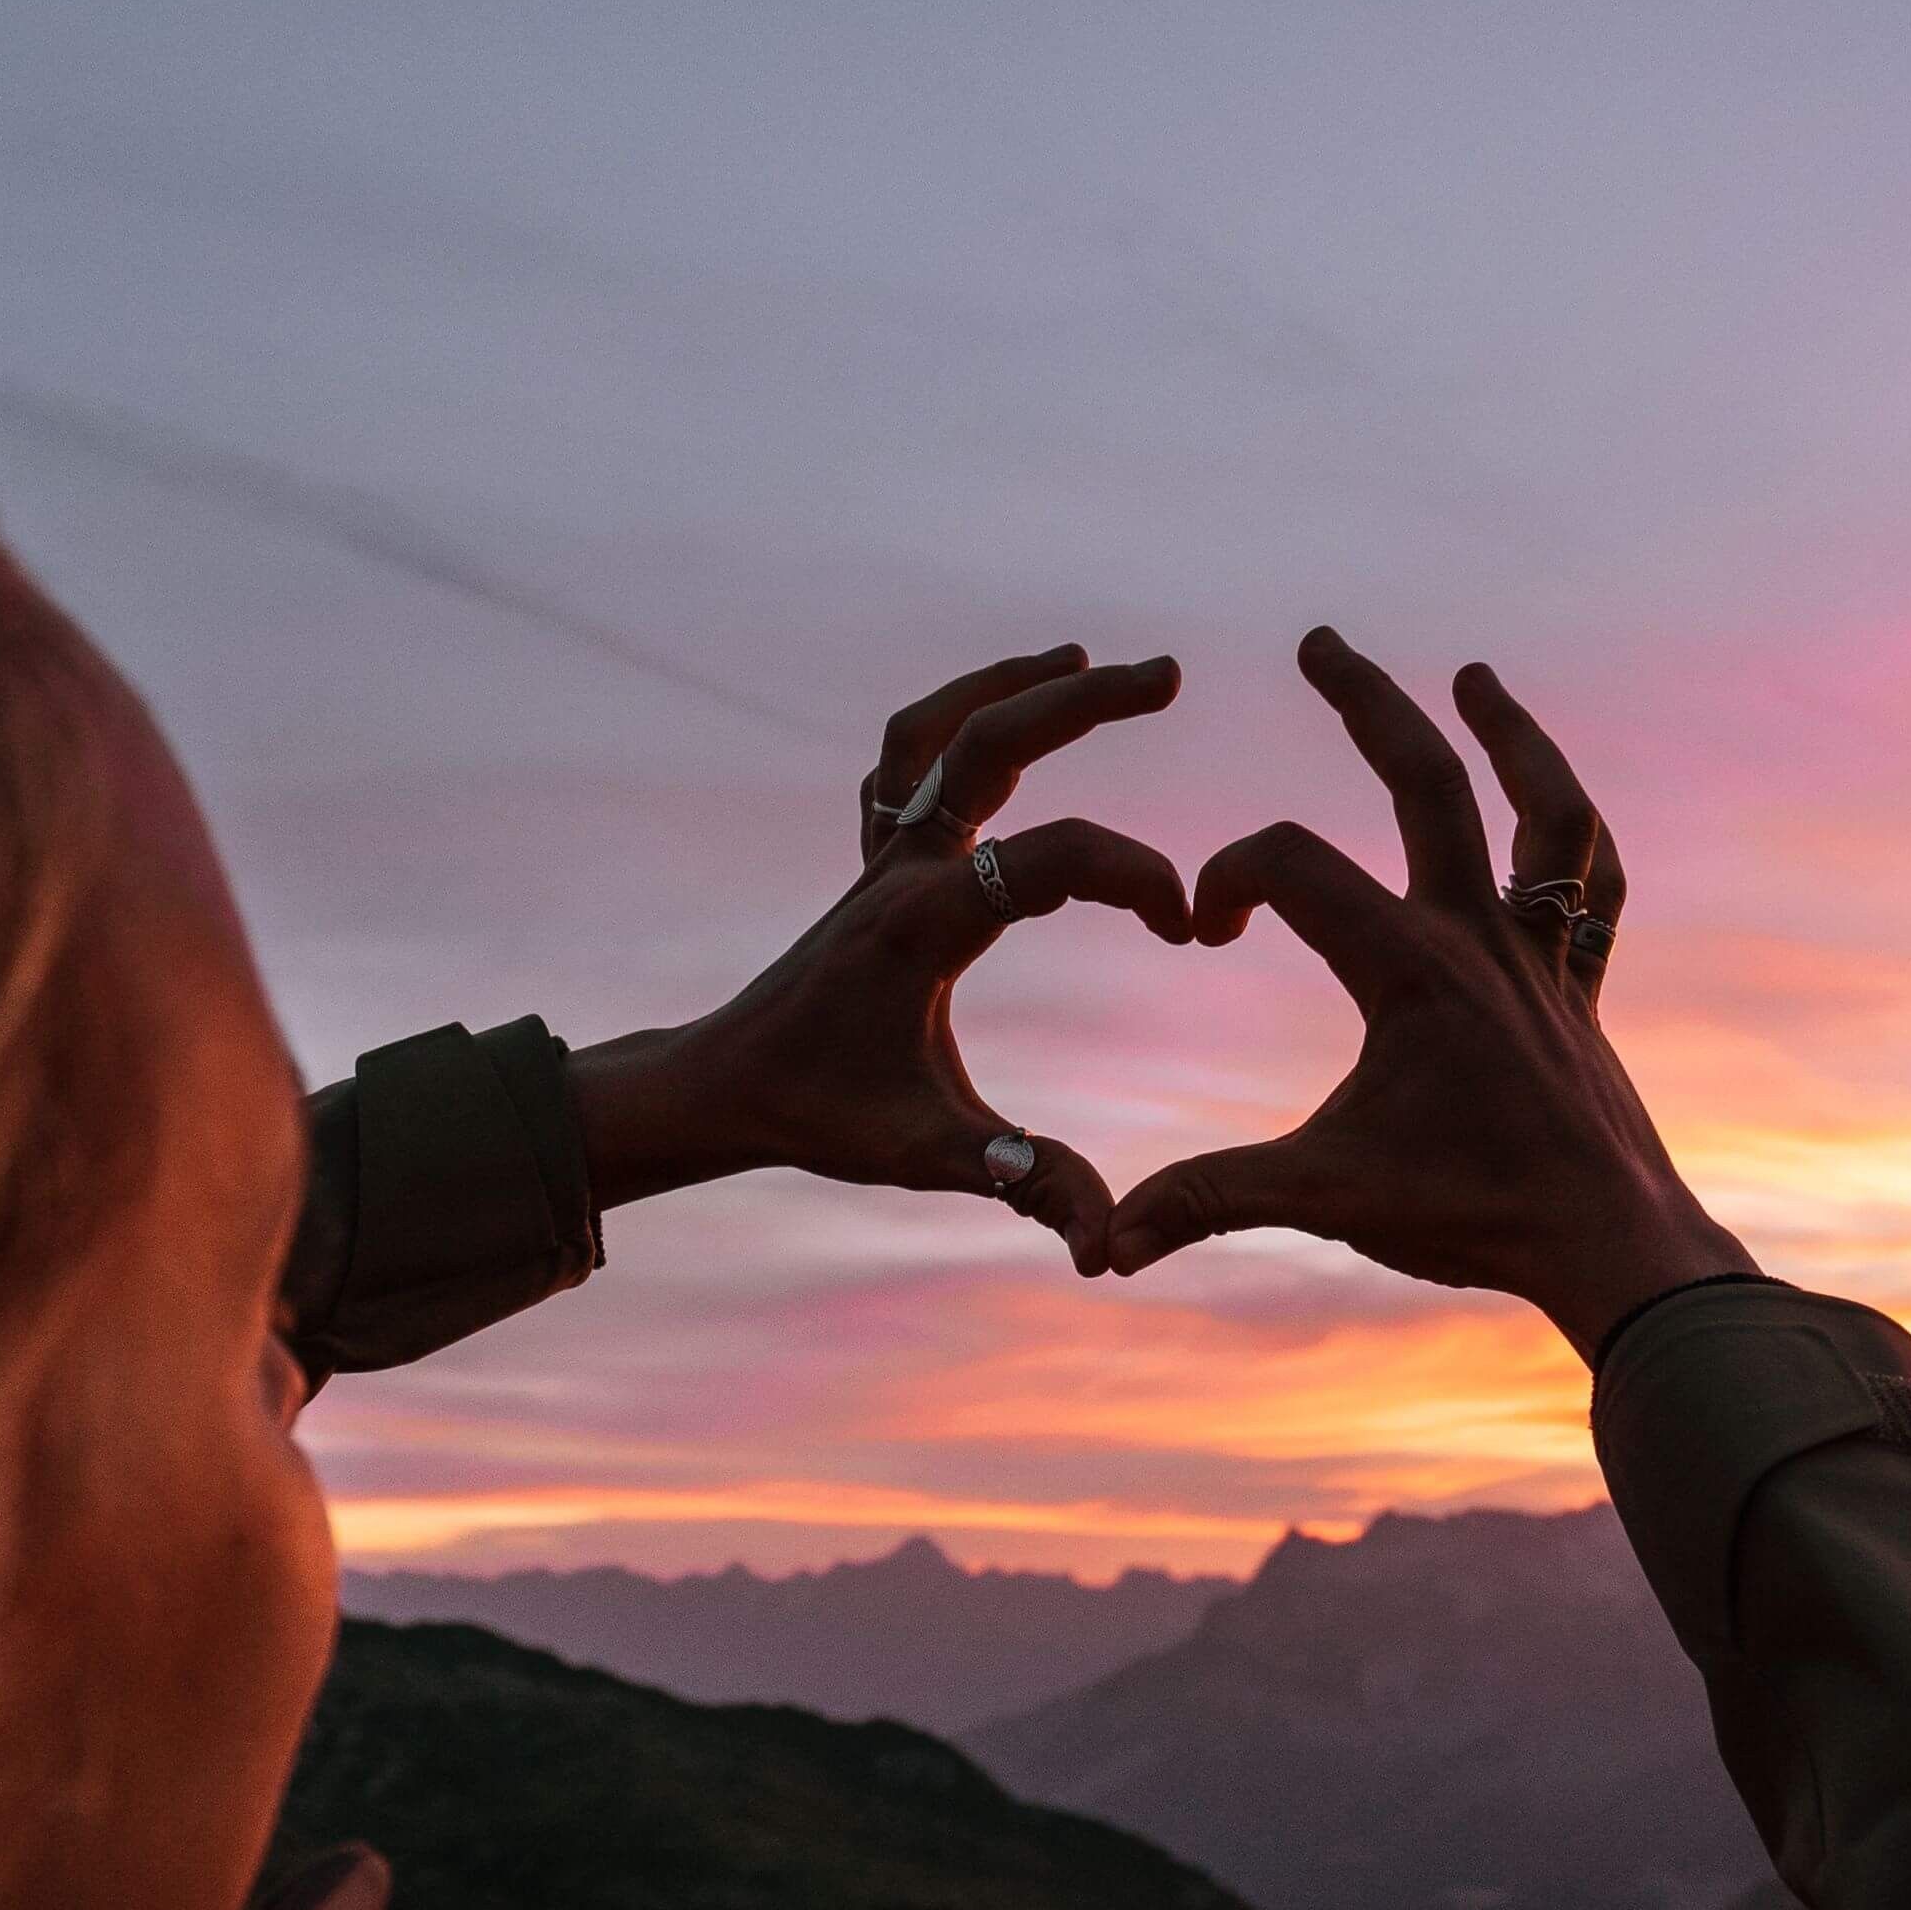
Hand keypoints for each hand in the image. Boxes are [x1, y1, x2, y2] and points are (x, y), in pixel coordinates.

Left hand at [570, 644, 1194, 1271]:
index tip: (1187, 926)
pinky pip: (906, 762)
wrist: (724, 1087)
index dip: (1131, 876)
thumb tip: (1106, 1247)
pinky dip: (955, 724)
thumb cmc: (821, 1116)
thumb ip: (1024, 1182)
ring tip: (1088, 662)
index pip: (1047, 860)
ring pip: (935, 729)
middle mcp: (899, 868)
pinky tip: (1005, 716)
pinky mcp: (869, 862)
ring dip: (1008, 685)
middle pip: (987, 741)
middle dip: (1079, 702)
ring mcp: (878, 856)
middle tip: (1170, 676)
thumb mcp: (927, 1155)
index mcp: (922, 923)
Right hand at [1106, 626, 1752, 1352]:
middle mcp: (1481, 938)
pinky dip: (1574, 836)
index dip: (1230, 875)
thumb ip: (1207, 1201)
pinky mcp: (1580, 985)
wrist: (1610, 1247)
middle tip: (1319, 642)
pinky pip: (1593, 886)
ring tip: (1475, 677)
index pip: (1295, 865)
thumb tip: (1102, 1243)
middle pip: (1425, 781)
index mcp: (1410, 969)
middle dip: (1366, 702)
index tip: (1203, 926)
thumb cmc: (1470, 1216)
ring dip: (1510, 735)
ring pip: (1542, 812)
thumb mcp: (1323, 1200)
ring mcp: (1542, 954)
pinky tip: (1549, 807)